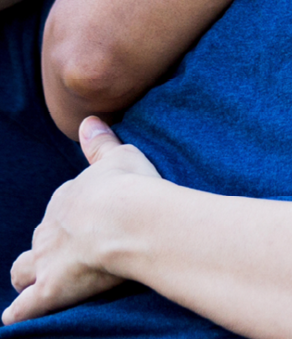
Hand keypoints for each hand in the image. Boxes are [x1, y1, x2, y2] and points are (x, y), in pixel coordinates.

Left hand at [5, 118, 159, 323]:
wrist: (127, 219)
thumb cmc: (130, 187)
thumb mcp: (120, 156)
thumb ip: (102, 143)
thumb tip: (89, 121)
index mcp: (67, 199)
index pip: (64, 207)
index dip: (77, 216)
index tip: (96, 219)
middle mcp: (49, 229)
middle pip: (40, 239)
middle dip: (50, 246)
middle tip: (71, 252)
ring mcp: (47, 260)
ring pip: (23, 270)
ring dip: (28, 276)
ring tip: (37, 282)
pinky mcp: (51, 289)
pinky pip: (25, 308)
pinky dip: (19, 313)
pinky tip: (15, 318)